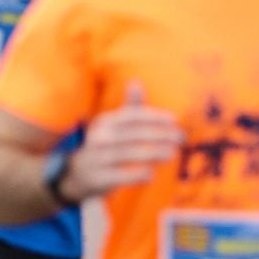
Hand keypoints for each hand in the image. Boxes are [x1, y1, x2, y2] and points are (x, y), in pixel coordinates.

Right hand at [65, 82, 182, 199]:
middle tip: (181, 138)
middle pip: (132, 133)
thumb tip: (136, 81)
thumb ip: (129, 107)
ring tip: (172, 154)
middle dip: (159, 134)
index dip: (154, 116)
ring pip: (127, 153)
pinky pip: (119, 175)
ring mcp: (96, 157)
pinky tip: (152, 174)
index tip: (175, 120)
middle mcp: (98, 137)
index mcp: (105, 121)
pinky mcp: (97, 177)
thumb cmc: (105, 145)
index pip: (131, 115)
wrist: (78, 174)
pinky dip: (136, 174)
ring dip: (153, 153)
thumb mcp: (113, 125)